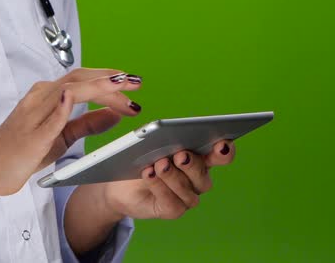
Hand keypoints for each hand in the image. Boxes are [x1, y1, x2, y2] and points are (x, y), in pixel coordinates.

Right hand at [0, 68, 142, 196]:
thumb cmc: (21, 152)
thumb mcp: (62, 137)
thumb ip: (87, 124)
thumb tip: (115, 113)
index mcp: (47, 97)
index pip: (84, 81)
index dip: (109, 80)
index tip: (133, 85)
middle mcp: (40, 98)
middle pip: (80, 79)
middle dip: (110, 79)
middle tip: (136, 83)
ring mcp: (33, 114)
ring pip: (68, 90)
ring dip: (98, 87)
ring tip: (123, 88)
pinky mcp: (30, 134)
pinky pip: (48, 116)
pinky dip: (63, 105)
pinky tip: (76, 96)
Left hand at [103, 140, 235, 219]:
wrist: (120, 184)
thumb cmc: (140, 158)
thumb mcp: (151, 144)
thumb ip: (165, 138)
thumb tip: (168, 133)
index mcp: (199, 158)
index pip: (221, 155)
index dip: (224, 151)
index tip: (221, 144)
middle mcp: (197, 179)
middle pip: (203, 173)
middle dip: (192, 164)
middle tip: (181, 155)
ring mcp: (187, 197)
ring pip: (186, 188)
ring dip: (172, 175)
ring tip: (158, 164)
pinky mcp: (173, 210)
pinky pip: (171, 202)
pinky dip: (159, 186)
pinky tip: (149, 174)